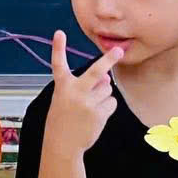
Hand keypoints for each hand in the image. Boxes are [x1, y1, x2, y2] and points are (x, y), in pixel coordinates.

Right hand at [44, 33, 119, 159]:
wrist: (62, 144)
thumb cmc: (63, 119)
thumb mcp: (67, 99)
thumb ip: (86, 85)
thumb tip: (107, 77)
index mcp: (62, 86)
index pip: (58, 64)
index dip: (58, 48)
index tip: (59, 33)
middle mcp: (75, 92)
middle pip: (96, 72)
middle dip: (109, 60)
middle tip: (119, 50)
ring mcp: (88, 103)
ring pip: (107, 89)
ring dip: (103, 95)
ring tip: (90, 107)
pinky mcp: (99, 114)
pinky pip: (111, 102)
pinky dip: (107, 107)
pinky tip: (96, 115)